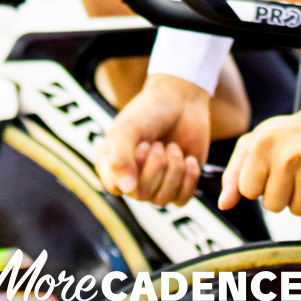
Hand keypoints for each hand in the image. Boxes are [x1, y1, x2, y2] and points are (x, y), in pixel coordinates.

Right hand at [96, 73, 209, 204]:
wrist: (181, 101)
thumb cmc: (149, 112)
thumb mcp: (128, 128)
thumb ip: (120, 156)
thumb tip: (127, 188)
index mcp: (111, 165)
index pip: (116, 188)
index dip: (132, 169)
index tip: (141, 144)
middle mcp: (131, 179)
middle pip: (141, 195)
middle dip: (156, 166)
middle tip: (159, 144)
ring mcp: (155, 185)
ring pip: (162, 199)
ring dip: (173, 169)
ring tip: (173, 147)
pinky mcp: (178, 186)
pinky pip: (182, 200)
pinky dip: (188, 178)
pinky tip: (188, 158)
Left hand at [221, 98, 300, 213]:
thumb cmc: (286, 135)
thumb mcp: (255, 143)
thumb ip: (234, 174)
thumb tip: (224, 205)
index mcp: (262, 146)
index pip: (248, 191)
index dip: (257, 184)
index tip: (268, 170)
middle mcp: (287, 157)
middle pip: (272, 205)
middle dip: (279, 193)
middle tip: (289, 172)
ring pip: (296, 210)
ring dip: (300, 197)